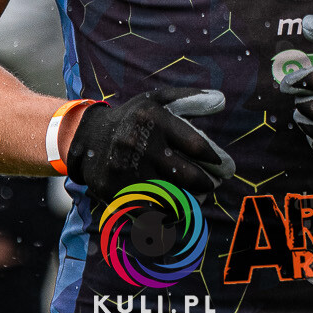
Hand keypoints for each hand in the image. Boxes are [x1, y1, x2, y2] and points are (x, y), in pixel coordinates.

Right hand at [66, 88, 235, 204]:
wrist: (88, 138)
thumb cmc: (133, 119)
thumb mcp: (156, 100)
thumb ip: (190, 99)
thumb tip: (222, 100)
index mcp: (152, 118)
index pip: (196, 145)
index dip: (216, 160)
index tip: (224, 166)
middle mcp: (139, 143)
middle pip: (188, 175)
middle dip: (207, 183)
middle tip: (214, 185)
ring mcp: (127, 169)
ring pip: (172, 196)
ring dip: (191, 200)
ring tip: (199, 197)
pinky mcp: (116, 191)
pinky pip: (152, 211)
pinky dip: (168, 214)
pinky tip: (177, 209)